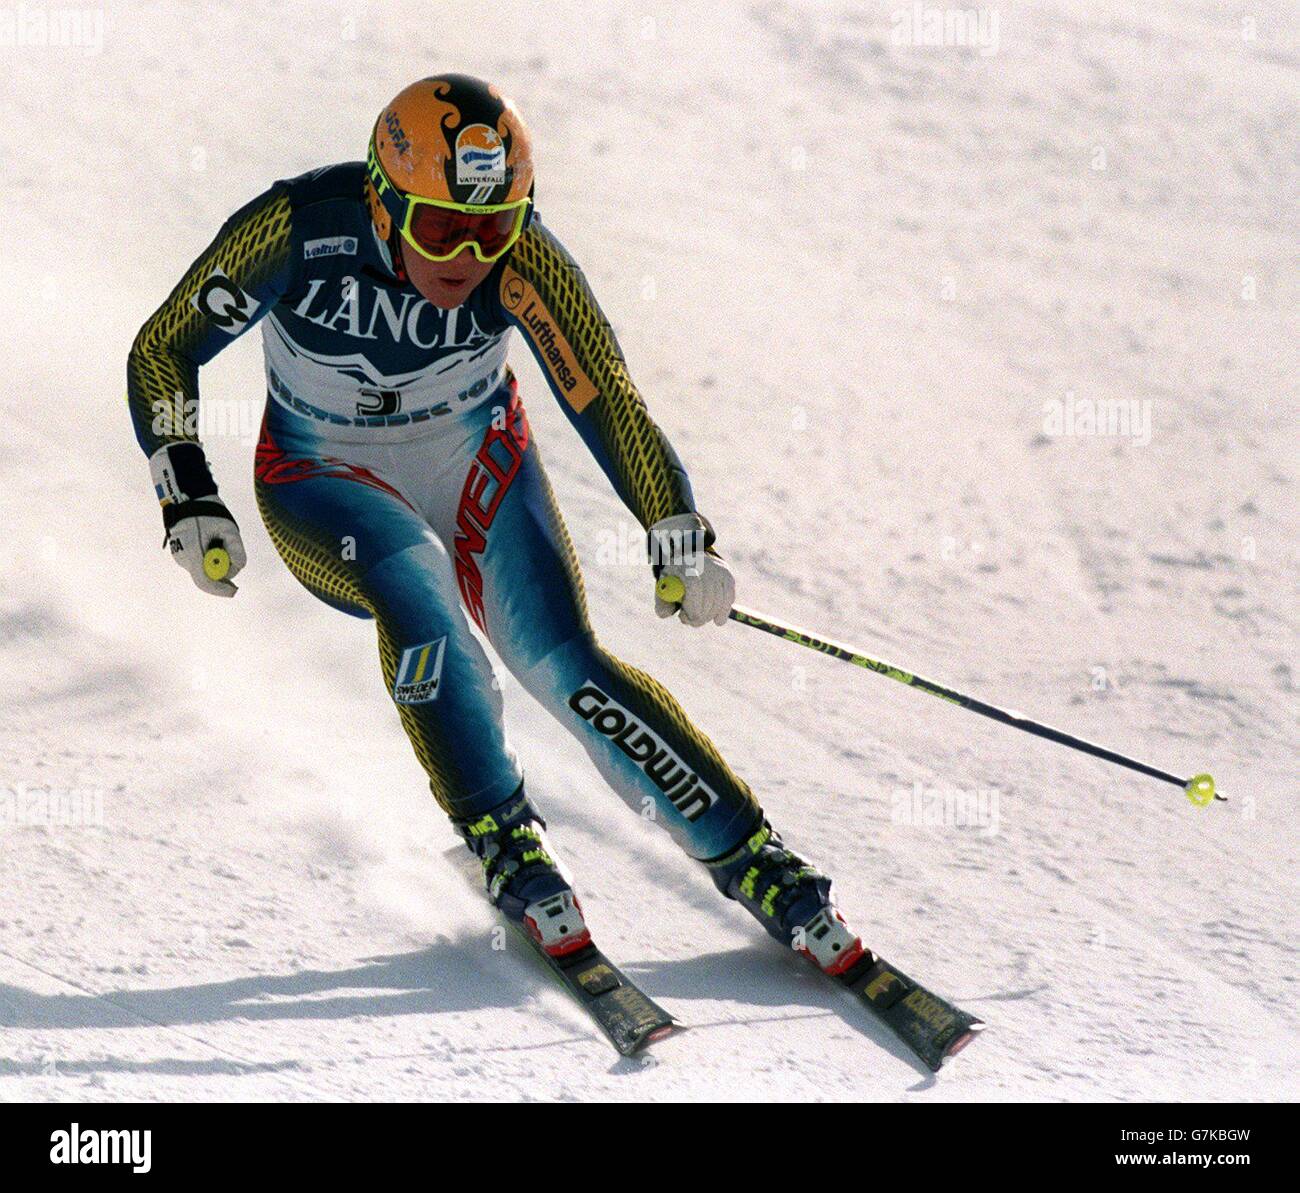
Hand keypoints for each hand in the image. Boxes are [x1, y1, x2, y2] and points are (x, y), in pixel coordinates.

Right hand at [149, 443, 244, 596]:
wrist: (187, 497)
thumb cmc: (208, 511)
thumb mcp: (228, 528)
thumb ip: (236, 548)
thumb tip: (240, 566)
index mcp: (192, 552)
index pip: (205, 581)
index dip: (220, 589)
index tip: (234, 591)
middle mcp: (183, 558)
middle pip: (207, 576)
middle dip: (222, 568)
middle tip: (227, 547)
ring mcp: (180, 556)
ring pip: (203, 569)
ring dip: (216, 560)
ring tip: (216, 538)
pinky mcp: (181, 553)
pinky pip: (199, 562)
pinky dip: (209, 556)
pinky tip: (210, 540)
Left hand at [648, 513, 733, 627]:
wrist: (688, 559)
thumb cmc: (673, 579)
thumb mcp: (663, 588)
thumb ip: (661, 603)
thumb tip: (665, 613)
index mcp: (685, 564)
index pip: (694, 587)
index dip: (691, 607)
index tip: (685, 618)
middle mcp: (705, 564)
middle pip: (708, 596)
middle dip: (699, 615)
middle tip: (691, 620)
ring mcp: (719, 569)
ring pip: (720, 601)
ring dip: (709, 615)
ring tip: (698, 614)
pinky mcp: (728, 576)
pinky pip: (729, 599)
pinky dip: (723, 612)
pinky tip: (717, 618)